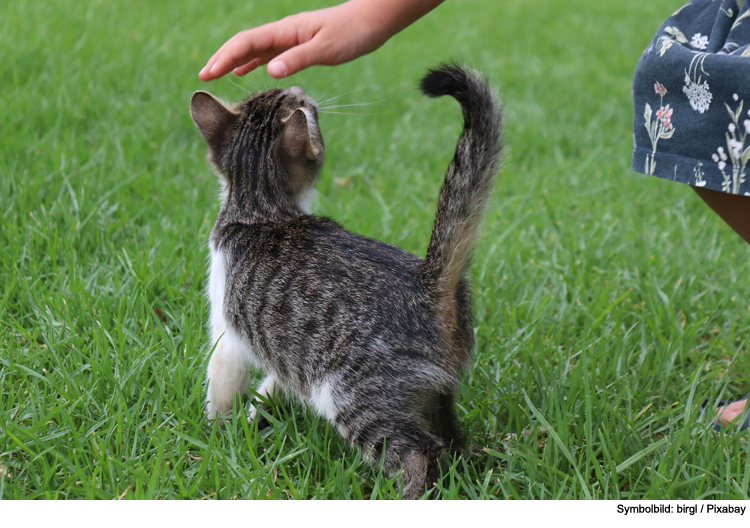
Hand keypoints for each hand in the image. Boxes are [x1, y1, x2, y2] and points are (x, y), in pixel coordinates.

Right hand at [199, 0, 443, 79]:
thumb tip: (269, 71)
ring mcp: (290, 39)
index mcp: (286, 31)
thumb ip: (298, 59)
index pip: (247, 42)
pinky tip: (245, 72)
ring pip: (254, 49)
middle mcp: (284, 33)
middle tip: (204, 76)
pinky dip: (252, 62)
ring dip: (233, 61)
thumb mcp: (326, 49)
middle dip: (222, 58)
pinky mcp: (299, 46)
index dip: (225, 57)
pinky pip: (269, 53)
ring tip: (216, 74)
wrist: (372, 22)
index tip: (209, 73)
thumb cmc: (352, 33)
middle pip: (245, 44)